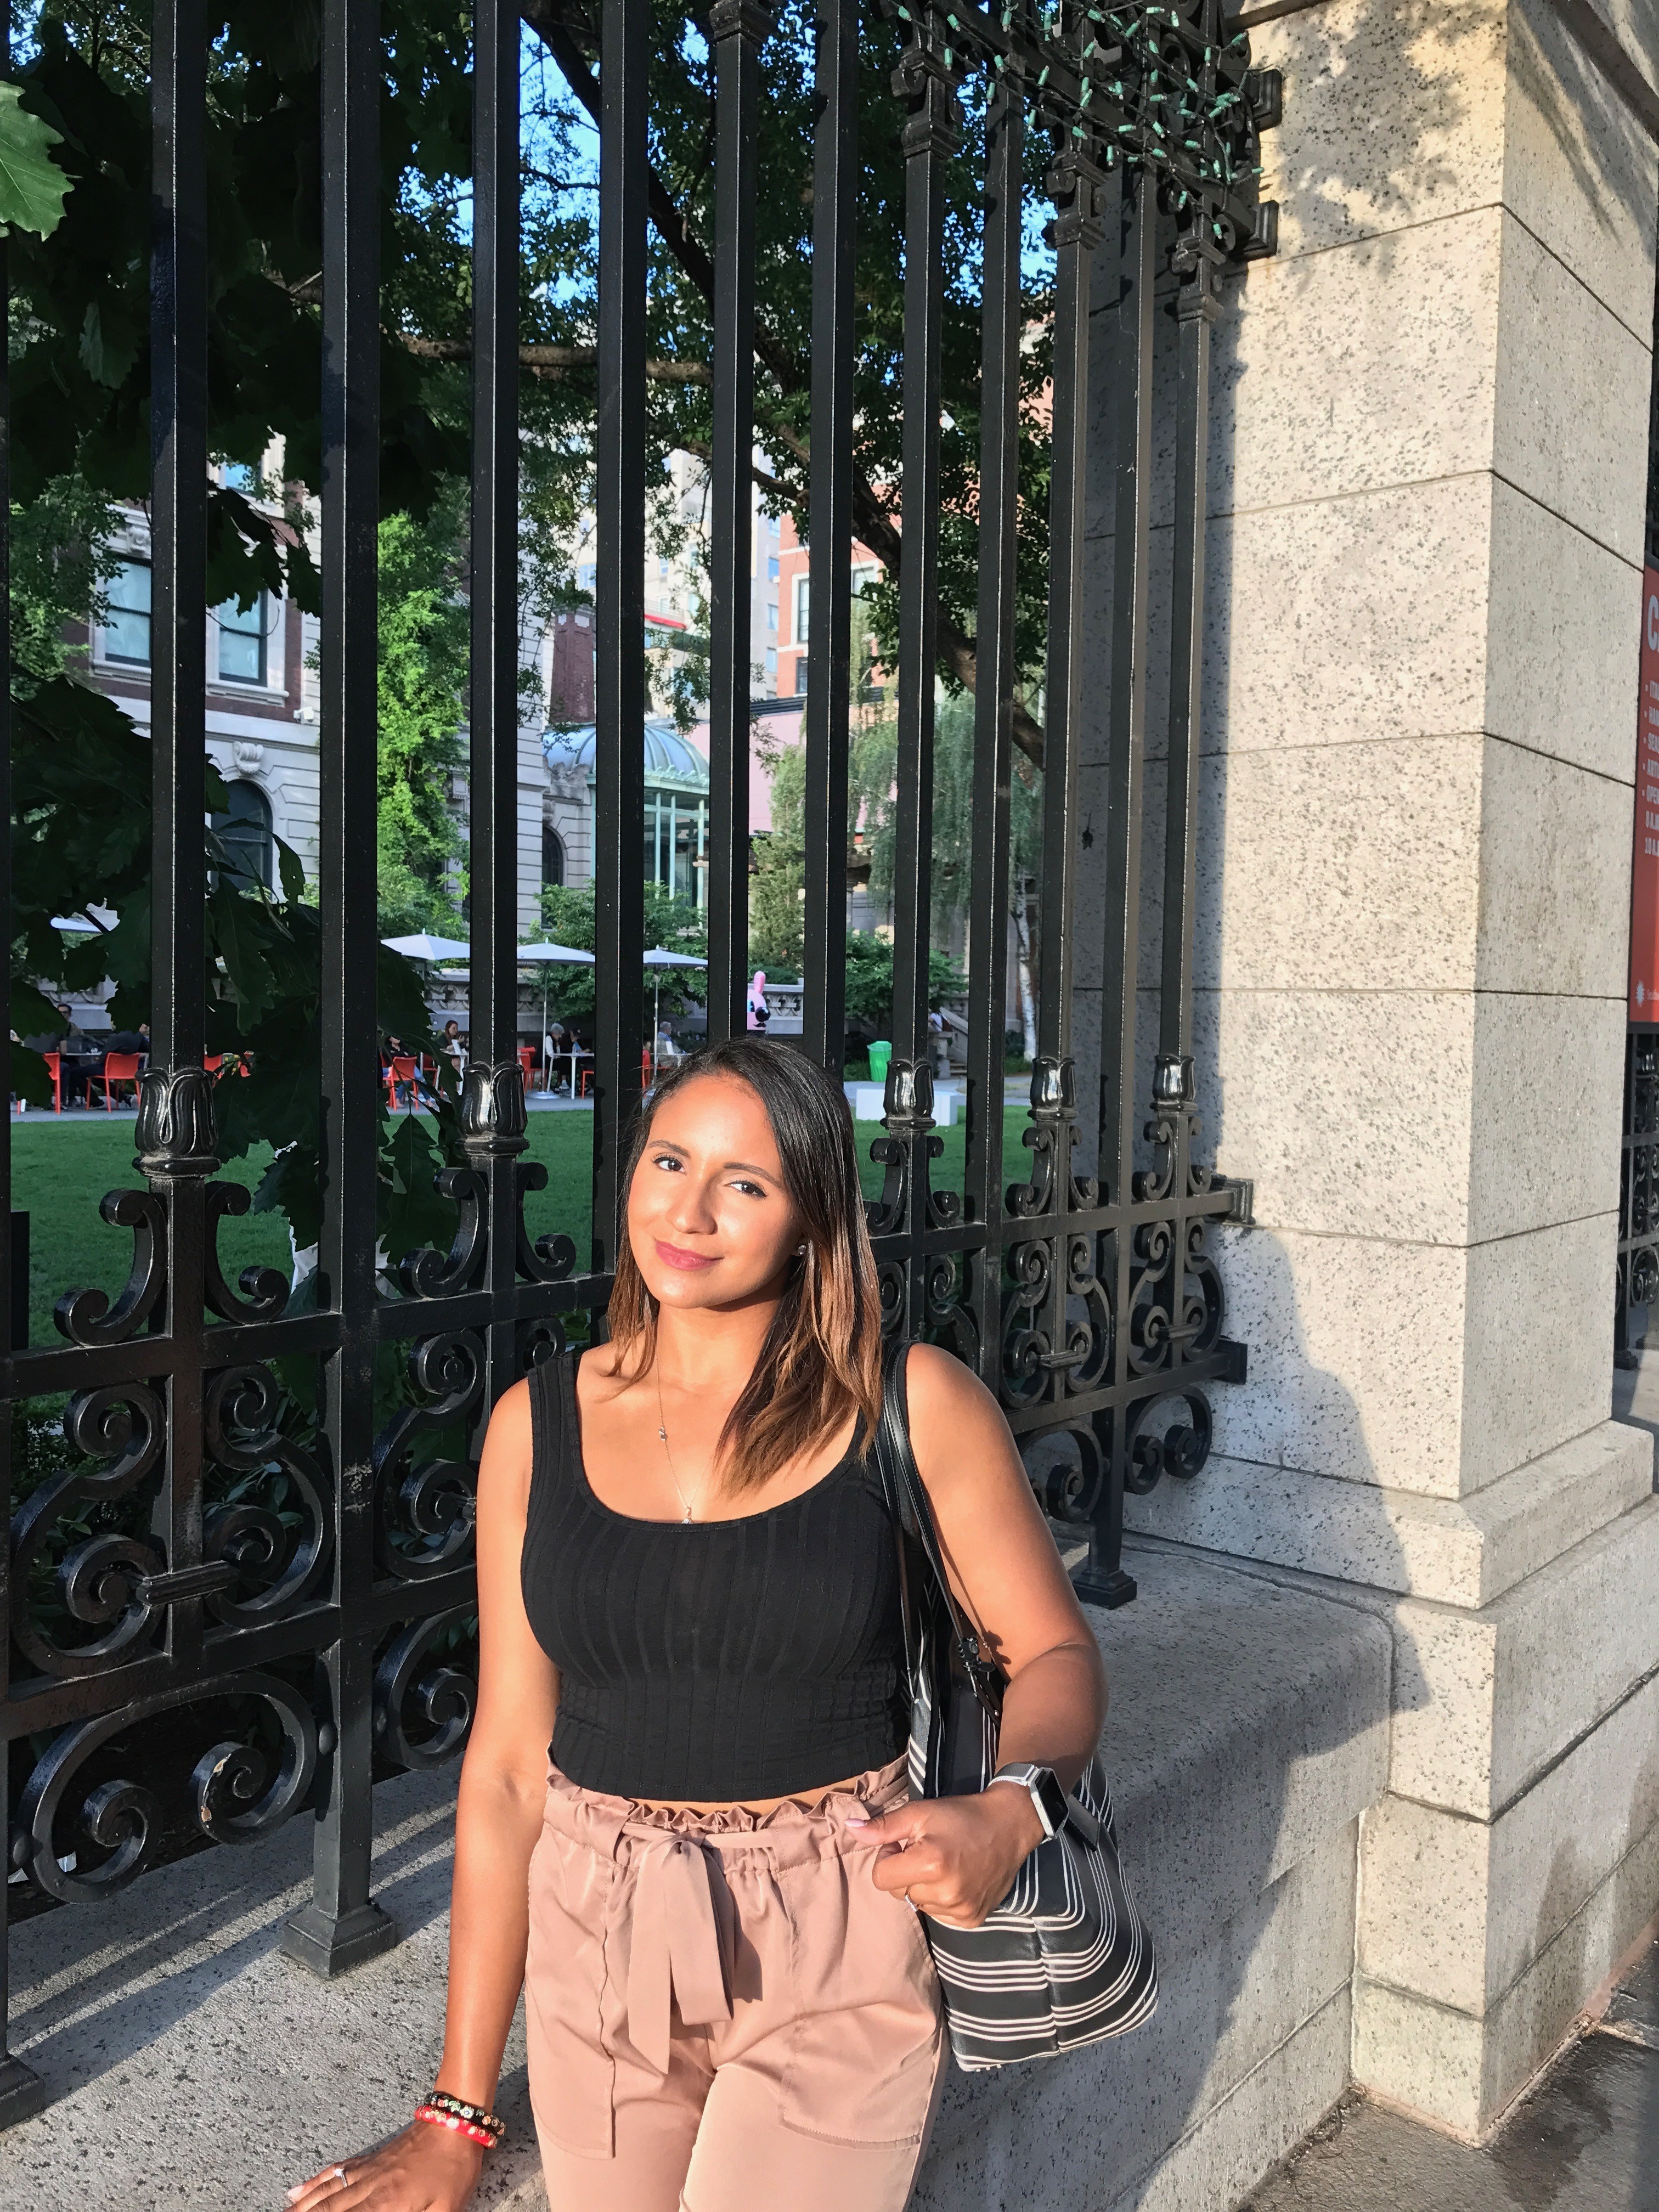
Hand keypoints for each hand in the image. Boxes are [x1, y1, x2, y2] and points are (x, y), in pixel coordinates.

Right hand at [286, 2121, 483, 2210]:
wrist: (455, 2123)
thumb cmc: (454, 2170)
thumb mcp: (445, 2209)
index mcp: (388, 2205)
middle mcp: (370, 2189)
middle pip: (329, 2210)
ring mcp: (367, 2171)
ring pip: (326, 2194)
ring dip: (302, 2209)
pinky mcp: (370, 2159)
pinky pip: (335, 2172)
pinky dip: (313, 2183)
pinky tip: (295, 2192)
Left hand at [853, 1785, 1043, 1927]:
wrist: (1009, 1826)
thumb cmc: (961, 1815)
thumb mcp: (919, 1813)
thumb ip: (883, 1827)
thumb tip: (850, 1830)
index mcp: (930, 1864)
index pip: (881, 1877)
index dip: (888, 1857)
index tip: (906, 1843)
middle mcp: (945, 1892)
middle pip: (899, 1892)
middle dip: (906, 1872)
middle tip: (927, 1851)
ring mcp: (960, 1910)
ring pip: (919, 1904)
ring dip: (925, 1887)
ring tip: (946, 1864)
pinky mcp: (972, 1920)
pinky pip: (940, 1916)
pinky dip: (942, 1900)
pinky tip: (957, 1879)